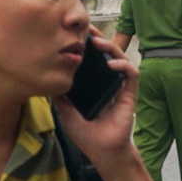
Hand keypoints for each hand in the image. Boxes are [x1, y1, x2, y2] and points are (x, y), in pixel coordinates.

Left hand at [53, 28, 138, 166]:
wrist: (102, 150)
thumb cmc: (86, 134)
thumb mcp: (66, 111)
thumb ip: (61, 95)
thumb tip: (50, 78)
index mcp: (94, 85)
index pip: (92, 60)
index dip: (87, 46)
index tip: (77, 35)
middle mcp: (108, 82)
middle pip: (106, 55)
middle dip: (99, 40)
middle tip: (89, 30)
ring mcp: (120, 86)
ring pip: (120, 60)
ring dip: (112, 49)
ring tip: (99, 43)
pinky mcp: (129, 93)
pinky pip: (131, 74)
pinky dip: (123, 66)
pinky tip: (112, 64)